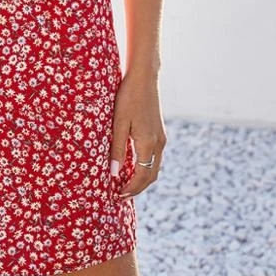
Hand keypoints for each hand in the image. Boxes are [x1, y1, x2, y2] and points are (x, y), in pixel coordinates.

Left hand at [109, 72, 166, 198]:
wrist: (144, 78)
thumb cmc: (128, 97)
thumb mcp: (118, 123)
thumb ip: (117, 149)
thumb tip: (115, 174)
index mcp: (148, 143)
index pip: (142, 176)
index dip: (131, 189)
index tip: (118, 196)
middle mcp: (159, 143)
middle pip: (151, 175)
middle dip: (137, 188)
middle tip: (121, 195)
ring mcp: (161, 137)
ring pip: (154, 167)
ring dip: (142, 178)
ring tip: (126, 184)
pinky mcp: (159, 131)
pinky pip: (154, 157)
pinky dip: (145, 167)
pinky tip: (132, 166)